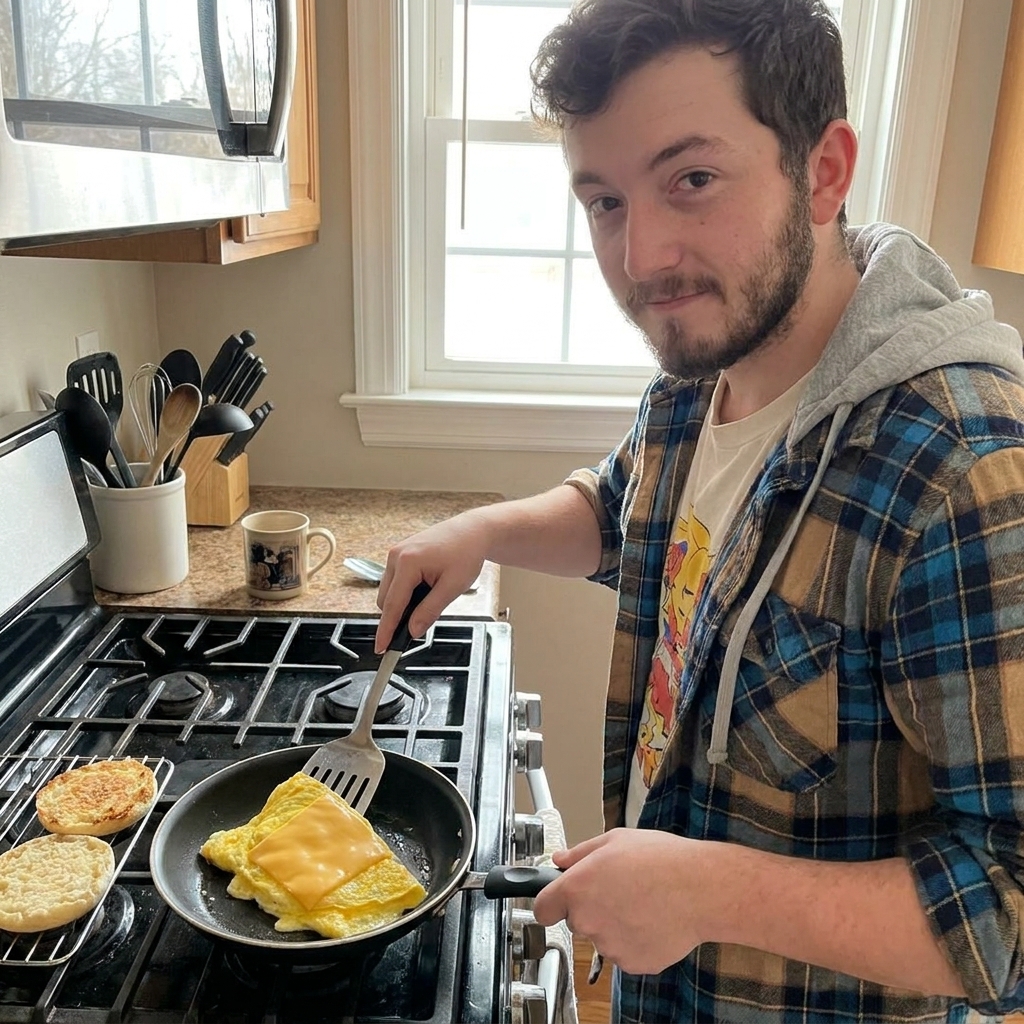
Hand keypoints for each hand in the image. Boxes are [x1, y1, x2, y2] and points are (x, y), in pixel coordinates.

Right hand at [374, 510, 490, 651]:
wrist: (472, 531)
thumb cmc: (466, 553)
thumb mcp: (452, 587)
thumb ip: (430, 611)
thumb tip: (413, 630)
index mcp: (408, 563)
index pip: (392, 606)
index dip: (386, 630)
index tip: (381, 648)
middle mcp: (396, 555)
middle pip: (386, 600)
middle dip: (398, 616)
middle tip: (421, 623)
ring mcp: (396, 553)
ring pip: (388, 591)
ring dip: (402, 602)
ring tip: (431, 597)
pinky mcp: (400, 553)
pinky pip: (395, 580)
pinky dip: (405, 591)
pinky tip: (425, 589)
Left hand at [532, 828, 719, 974]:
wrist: (700, 889)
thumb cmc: (661, 860)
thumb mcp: (615, 840)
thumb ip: (580, 853)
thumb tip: (560, 860)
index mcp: (577, 888)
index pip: (542, 908)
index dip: (549, 902)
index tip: (556, 901)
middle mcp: (587, 920)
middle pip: (576, 921)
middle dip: (591, 908)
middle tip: (619, 889)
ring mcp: (609, 946)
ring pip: (602, 937)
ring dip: (614, 924)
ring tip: (641, 901)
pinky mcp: (631, 963)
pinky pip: (624, 952)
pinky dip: (634, 940)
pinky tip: (652, 919)